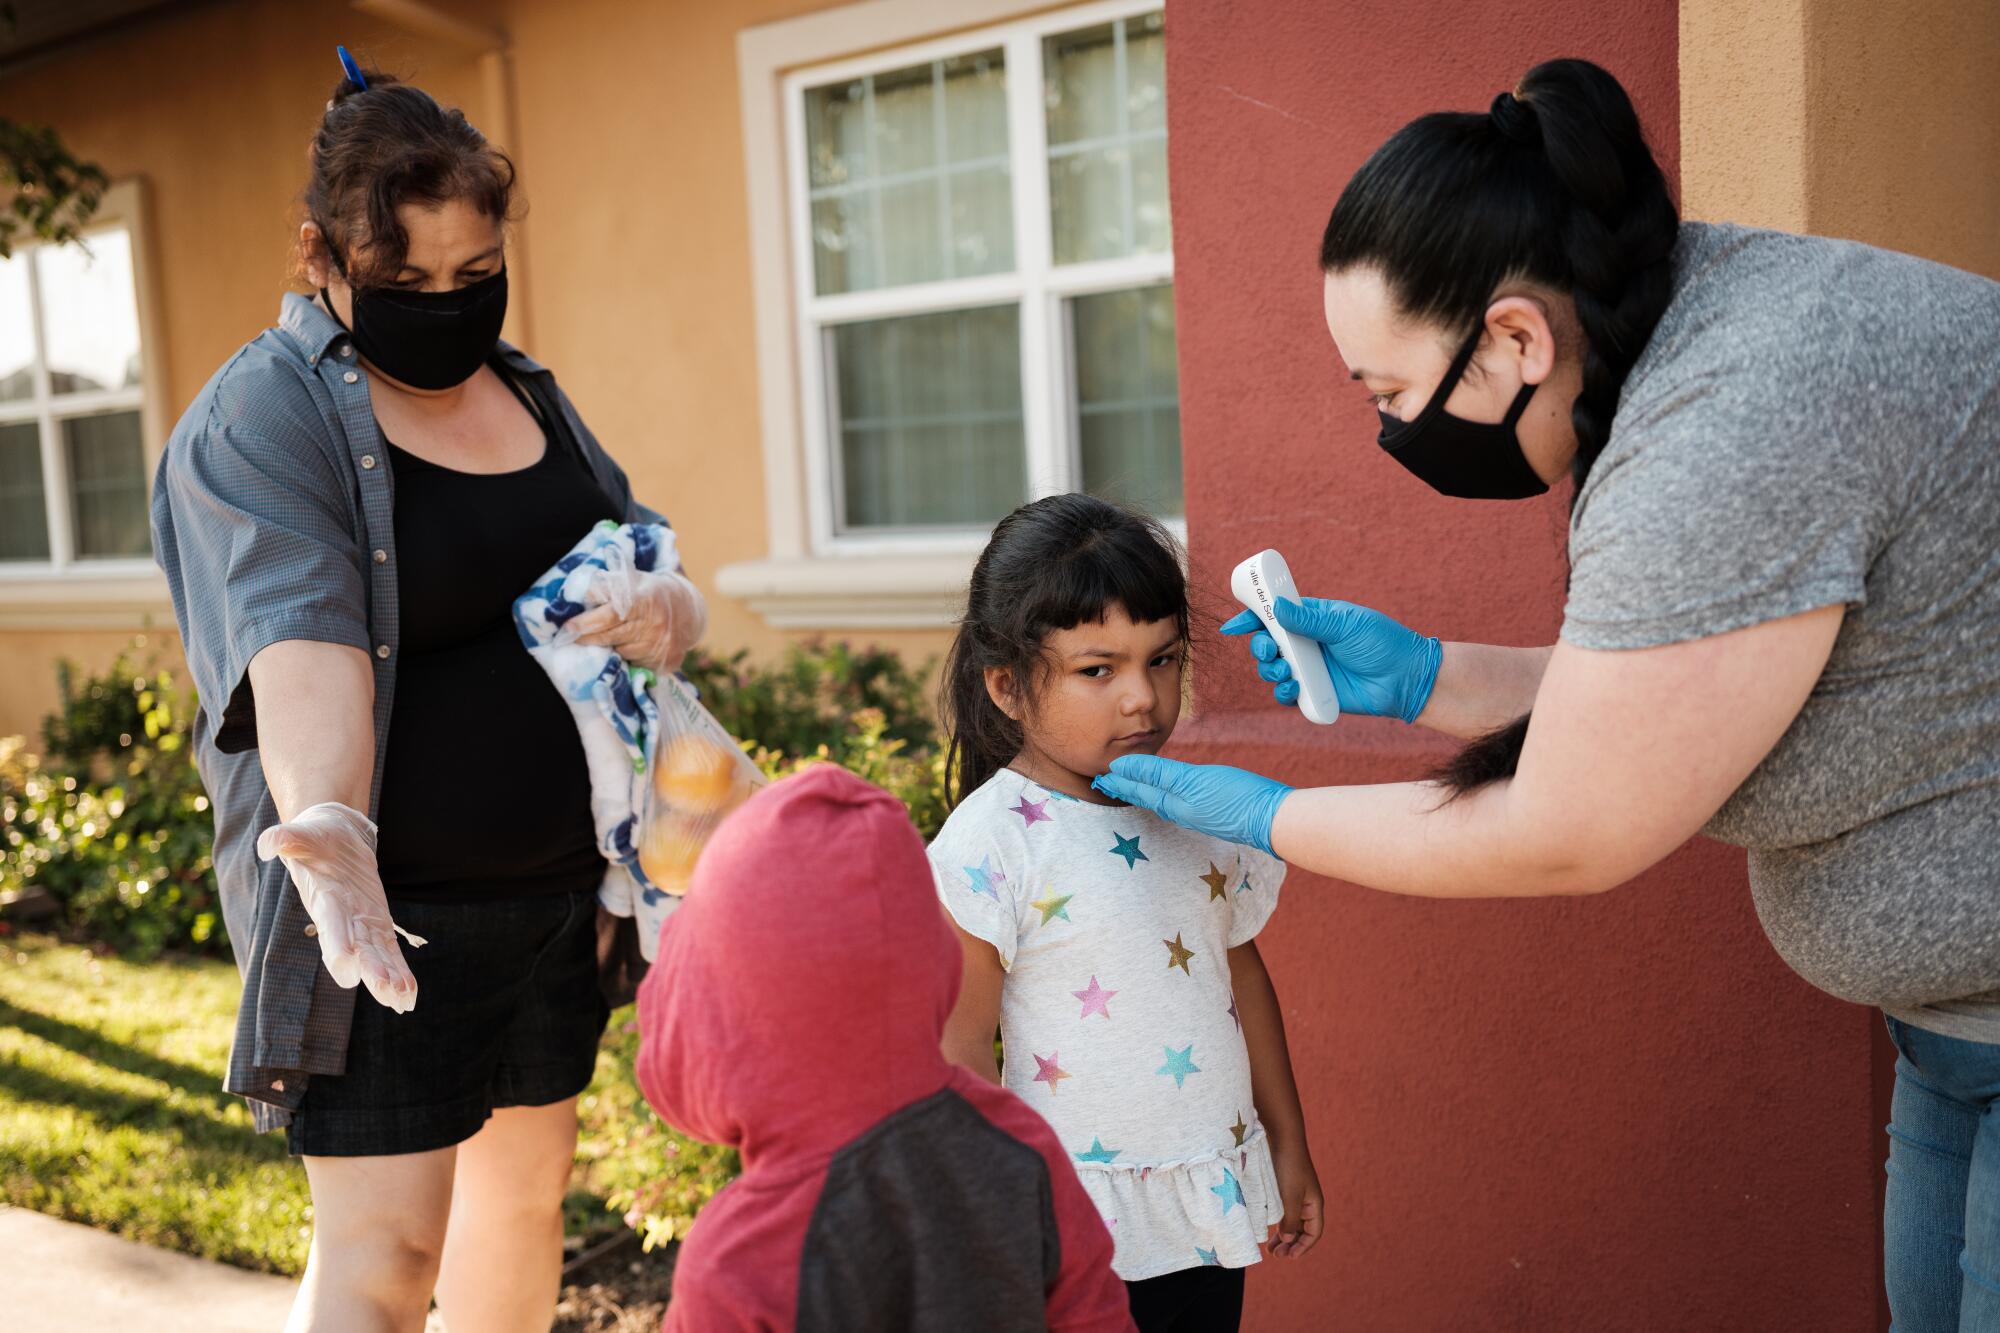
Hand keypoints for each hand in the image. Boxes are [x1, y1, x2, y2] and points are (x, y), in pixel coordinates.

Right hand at [257, 802, 423, 1012]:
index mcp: (324, 900)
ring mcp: (361, 925)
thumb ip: (285, 839)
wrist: (332, 840)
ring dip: (388, 978)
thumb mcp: (301, 835)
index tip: (347, 962)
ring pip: (376, 956)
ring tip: (401, 1001)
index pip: (330, 924)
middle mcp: (342, 920)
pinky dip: (400, 972)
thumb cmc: (314, 838)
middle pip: (357, 948)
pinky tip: (409, 995)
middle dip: (370, 968)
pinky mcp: (377, 925)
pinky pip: (390, 953)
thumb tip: (269, 843)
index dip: (337, 942)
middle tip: (384, 988)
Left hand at [568, 567, 704, 673]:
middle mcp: (654, 625)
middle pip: (611, 637)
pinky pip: (636, 664)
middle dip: (588, 637)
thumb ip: (608, 585)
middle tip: (572, 636)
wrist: (688, 610)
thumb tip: (582, 595)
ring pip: (622, 652)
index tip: (569, 627)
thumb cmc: (651, 592)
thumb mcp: (633, 580)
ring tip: (613, 635)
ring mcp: (661, 646)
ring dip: (611, 646)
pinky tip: (632, 646)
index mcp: (645, 601)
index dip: (588, 622)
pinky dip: (629, 657)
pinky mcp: (665, 663)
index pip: (611, 615)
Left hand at [1091, 755, 1291, 855]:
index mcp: (1174, 804)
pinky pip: (1181, 802)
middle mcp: (1183, 812)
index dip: (1121, 779)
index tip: (1102, 773)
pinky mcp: (1215, 812)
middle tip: (1107, 781)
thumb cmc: (1237, 797)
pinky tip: (1172, 793)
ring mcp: (1199, 814)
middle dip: (1127, 787)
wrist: (1275, 821)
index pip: (1140, 789)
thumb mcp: (1195, 780)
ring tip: (1132, 785)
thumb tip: (1127, 767)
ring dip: (1145, 790)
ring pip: (1163, 800)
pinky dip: (1167, 794)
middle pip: (1148, 796)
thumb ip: (1161, 774)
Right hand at [1221, 597, 1440, 723]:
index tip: (1235, 625)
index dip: (1253, 617)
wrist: (1406, 678)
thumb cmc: (1383, 643)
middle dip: (1261, 648)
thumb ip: (1310, 619)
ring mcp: (1309, 669)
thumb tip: (1277, 607)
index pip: (1275, 615)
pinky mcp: (1314, 693)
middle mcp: (1307, 643)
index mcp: (1313, 619)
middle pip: (1268, 644)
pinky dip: (1283, 692)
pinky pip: (1286, 694)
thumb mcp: (1346, 624)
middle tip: (1271, 651)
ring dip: (1270, 671)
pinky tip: (1293, 689)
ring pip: (1272, 670)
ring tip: (1287, 672)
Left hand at [1266, 1137, 1323, 1258]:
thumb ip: (1290, 1220)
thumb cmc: (1289, 1167)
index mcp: (1314, 1205)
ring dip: (1283, 1237)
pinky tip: (1267, 1231)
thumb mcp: (1289, 1196)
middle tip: (1276, 1256)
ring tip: (1270, 1250)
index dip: (1303, 1247)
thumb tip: (1288, 1240)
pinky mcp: (1284, 1190)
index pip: (1314, 1233)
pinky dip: (1277, 1224)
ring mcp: (1296, 1196)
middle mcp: (1307, 1203)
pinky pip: (1283, 1213)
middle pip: (1302, 1231)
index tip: (1290, 1257)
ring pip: (1291, 1223)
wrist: (1283, 1138)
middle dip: (1291, 1245)